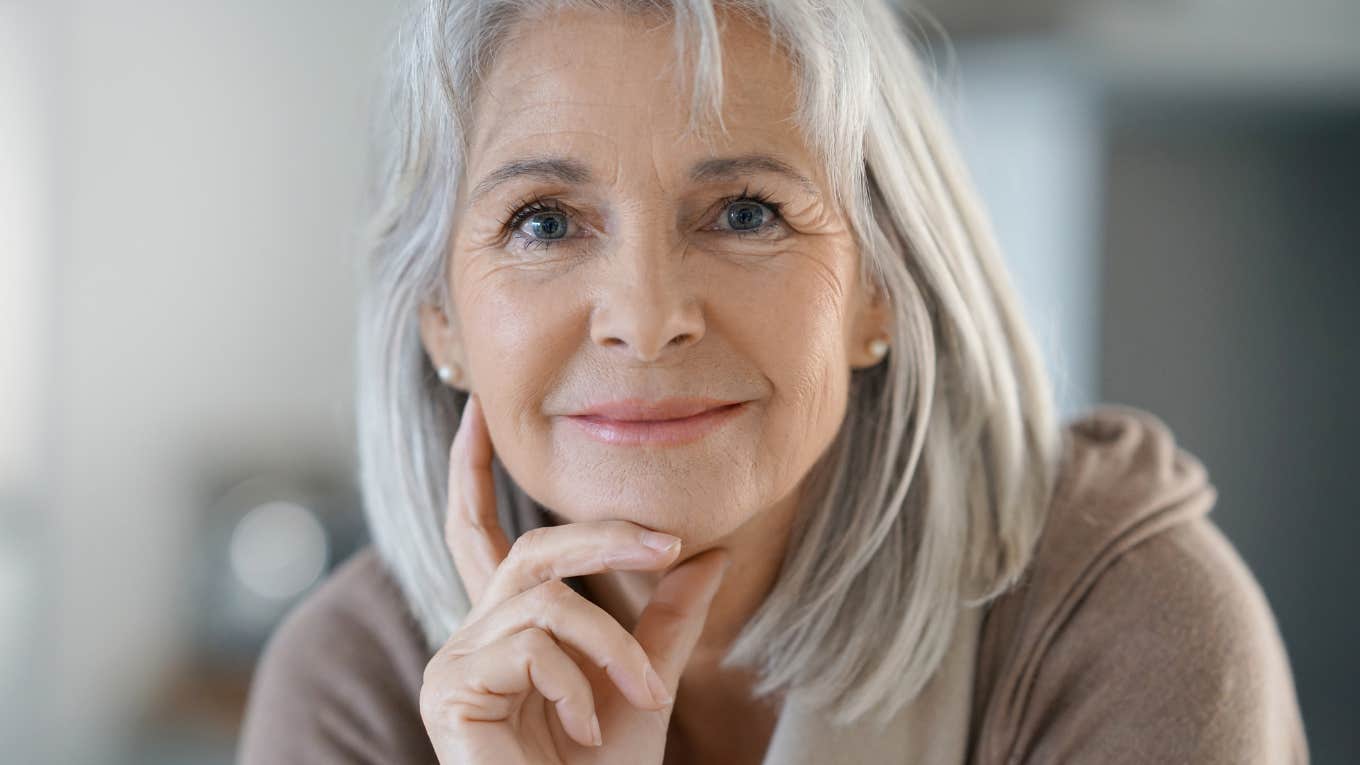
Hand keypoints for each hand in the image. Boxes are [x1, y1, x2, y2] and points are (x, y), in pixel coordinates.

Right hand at [419, 393, 732, 764]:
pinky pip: (529, 645)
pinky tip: (581, 731)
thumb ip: (668, 624)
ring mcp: (454, 664)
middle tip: (668, 544)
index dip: (471, 474)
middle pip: (529, 550)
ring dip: (610, 645)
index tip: (476, 412)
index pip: (481, 535)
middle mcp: (472, 637)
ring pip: (543, 599)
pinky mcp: (449, 691)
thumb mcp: (645, 688)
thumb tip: (708, 553)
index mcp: (509, 630)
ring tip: (640, 697)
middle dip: (602, 538)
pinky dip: (575, 684)